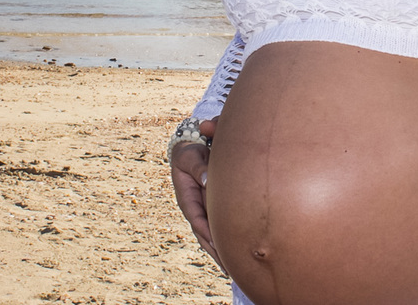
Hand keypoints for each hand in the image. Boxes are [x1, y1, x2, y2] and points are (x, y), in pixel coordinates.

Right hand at [170, 118, 221, 266]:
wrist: (190, 148)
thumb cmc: (190, 152)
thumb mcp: (191, 157)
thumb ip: (198, 167)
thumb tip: (205, 180)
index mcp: (187, 198)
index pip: (197, 219)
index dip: (207, 233)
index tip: (218, 246)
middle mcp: (194, 208)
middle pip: (204, 234)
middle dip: (215, 251)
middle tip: (228, 267)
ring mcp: (201, 210)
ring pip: (209, 235)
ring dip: (218, 252)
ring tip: (230, 269)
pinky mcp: (209, 209)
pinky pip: (215, 229)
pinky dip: (221, 243)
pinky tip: (230, 255)